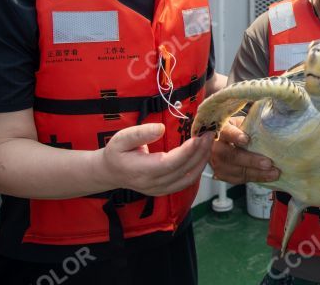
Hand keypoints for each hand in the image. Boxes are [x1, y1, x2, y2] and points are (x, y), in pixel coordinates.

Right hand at [97, 123, 213, 195]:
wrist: (111, 172)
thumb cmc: (116, 153)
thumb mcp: (122, 138)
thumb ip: (140, 133)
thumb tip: (160, 128)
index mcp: (141, 171)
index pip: (169, 163)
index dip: (186, 152)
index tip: (197, 137)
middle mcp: (153, 183)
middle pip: (183, 170)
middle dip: (199, 151)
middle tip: (209, 134)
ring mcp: (160, 189)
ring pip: (188, 178)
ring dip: (202, 160)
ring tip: (209, 141)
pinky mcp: (166, 190)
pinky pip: (187, 182)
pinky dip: (198, 168)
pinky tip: (202, 154)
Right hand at [210, 116, 279, 183]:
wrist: (225, 141)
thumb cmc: (238, 129)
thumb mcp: (242, 122)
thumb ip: (251, 124)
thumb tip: (270, 123)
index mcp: (221, 129)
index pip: (226, 132)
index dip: (235, 136)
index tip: (246, 139)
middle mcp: (215, 147)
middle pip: (230, 156)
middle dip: (250, 161)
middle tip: (268, 163)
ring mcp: (216, 162)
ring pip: (234, 170)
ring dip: (256, 173)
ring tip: (273, 172)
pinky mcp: (221, 174)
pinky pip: (237, 179)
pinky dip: (254, 178)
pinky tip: (267, 177)